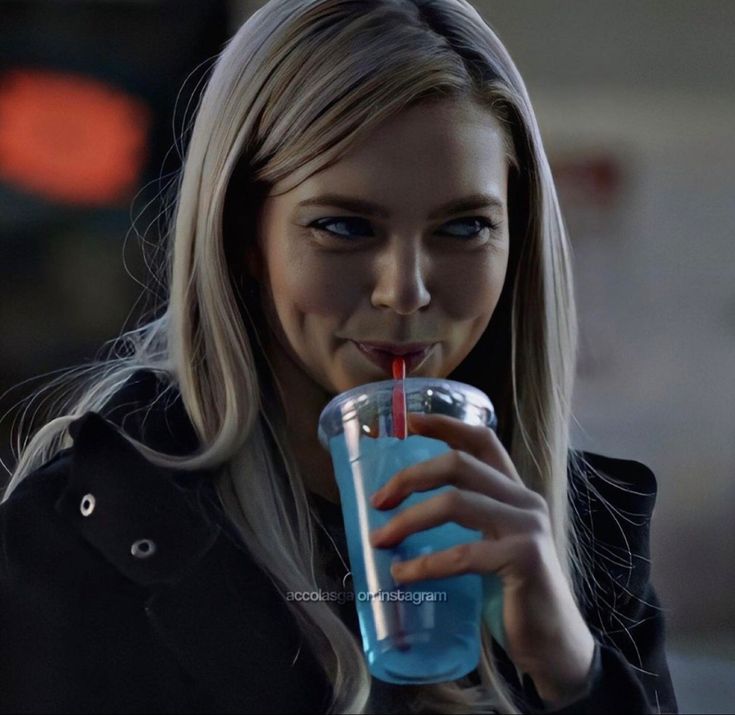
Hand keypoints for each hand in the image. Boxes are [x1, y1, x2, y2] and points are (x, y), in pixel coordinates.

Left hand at [368, 412, 595, 704]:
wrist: (553, 643)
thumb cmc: (512, 591)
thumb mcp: (490, 542)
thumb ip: (466, 520)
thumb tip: (402, 510)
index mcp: (514, 491)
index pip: (482, 440)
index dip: (445, 424)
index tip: (408, 421)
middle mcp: (524, 499)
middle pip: (459, 464)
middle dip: (410, 476)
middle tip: (379, 500)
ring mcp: (527, 527)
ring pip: (455, 502)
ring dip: (409, 520)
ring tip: (380, 540)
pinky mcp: (525, 558)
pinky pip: (463, 553)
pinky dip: (425, 564)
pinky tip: (403, 575)